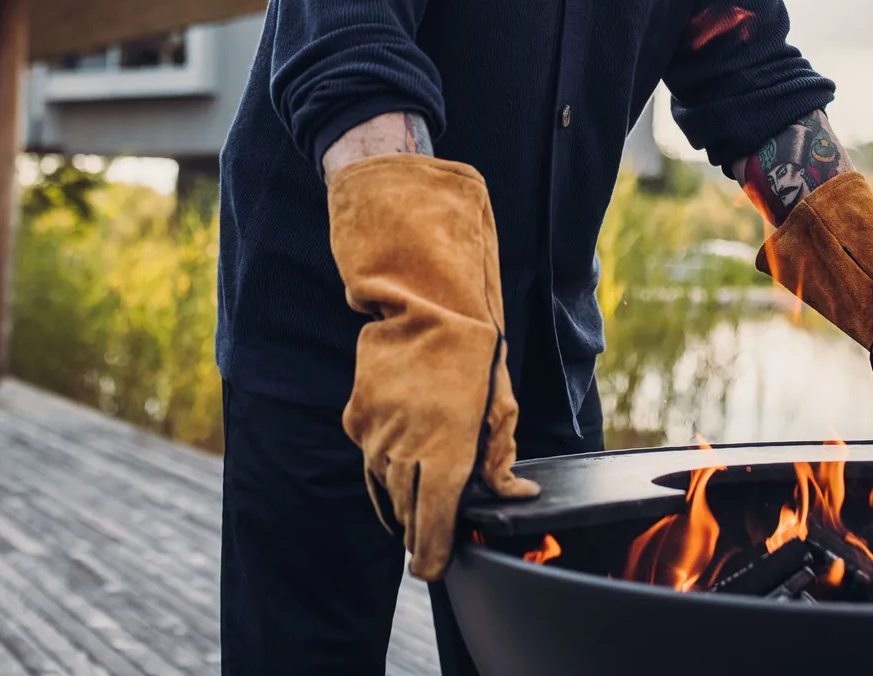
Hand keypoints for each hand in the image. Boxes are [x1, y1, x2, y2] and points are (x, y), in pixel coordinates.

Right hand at [327, 154, 538, 578]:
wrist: (423, 303)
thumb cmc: (474, 353)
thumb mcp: (501, 406)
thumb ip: (501, 458)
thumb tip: (516, 495)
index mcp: (448, 453)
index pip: (436, 524)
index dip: (434, 553)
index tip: (434, 570)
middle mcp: (406, 449)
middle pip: (406, 513)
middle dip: (417, 536)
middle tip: (425, 554)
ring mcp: (376, 434)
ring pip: (383, 489)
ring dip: (398, 507)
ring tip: (411, 522)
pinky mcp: (357, 416)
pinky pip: (367, 455)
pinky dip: (380, 469)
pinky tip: (394, 472)